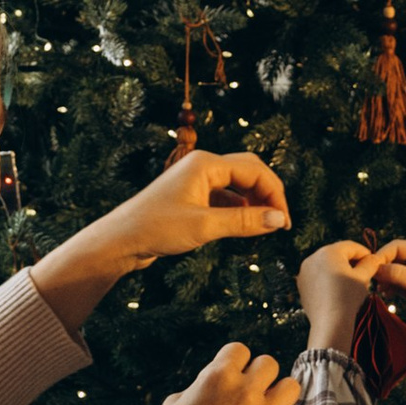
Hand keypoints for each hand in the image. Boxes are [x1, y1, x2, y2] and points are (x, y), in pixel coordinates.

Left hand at [30, 151, 290, 333]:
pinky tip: (245, 227)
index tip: (284, 222)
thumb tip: (279, 220)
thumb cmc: (156, 228)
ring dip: (254, 203)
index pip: (255, 170)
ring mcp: (196, 182)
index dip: (275, 194)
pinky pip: (224, 198)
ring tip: (265, 227)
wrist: (121, 240)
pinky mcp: (191, 197)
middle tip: (279, 223)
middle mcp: (202, 167)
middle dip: (267, 195)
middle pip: (249, 172)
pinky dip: (238, 210)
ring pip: (237, 186)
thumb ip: (244, 221)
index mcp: (206, 164)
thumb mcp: (204, 226)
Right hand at [133, 343, 303, 404]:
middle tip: (249, 393)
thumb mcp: (174, 404)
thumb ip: (200, 386)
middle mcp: (243, 391)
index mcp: (216, 376)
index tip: (230, 378)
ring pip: (291, 386)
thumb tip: (214, 383)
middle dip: (259, 376)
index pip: (240, 350)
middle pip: (269, 364)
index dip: (234, 363)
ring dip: (279, 394)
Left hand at [296, 239, 382, 354]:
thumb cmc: (348, 297)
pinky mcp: (301, 283)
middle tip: (364, 271)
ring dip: (339, 269)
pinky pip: (318, 275)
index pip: (351, 246)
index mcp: (329, 252)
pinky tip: (337, 289)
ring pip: (327, 264)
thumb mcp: (363, 277)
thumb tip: (373, 257)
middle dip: (351, 261)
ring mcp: (305, 270)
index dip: (364, 253)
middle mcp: (313, 257)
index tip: (373, 261)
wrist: (329, 322)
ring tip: (351, 281)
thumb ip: (370, 263)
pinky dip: (328, 278)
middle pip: (337, 254)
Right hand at [360, 239, 405, 386]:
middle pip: (393, 257)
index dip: (382, 254)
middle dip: (382, 267)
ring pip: (392, 270)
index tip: (370, 267)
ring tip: (380, 288)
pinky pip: (394, 282)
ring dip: (384, 278)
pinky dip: (388, 286)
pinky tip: (386, 294)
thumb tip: (374, 268)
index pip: (397, 246)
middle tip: (372, 279)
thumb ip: (396, 272)